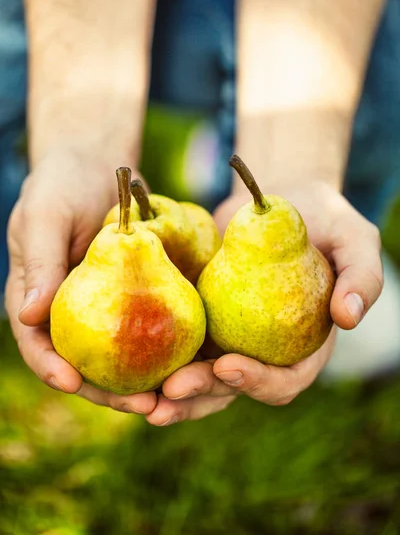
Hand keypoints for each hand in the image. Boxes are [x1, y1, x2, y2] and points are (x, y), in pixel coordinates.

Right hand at [5, 147, 156, 415]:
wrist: (100, 170)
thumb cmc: (63, 186)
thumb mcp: (46, 216)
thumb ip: (40, 261)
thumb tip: (29, 315)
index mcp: (38, 302)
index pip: (38, 346)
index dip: (52, 370)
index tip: (72, 383)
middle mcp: (72, 315)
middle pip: (86, 367)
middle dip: (110, 393)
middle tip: (144, 406)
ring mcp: (105, 312)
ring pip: (122, 360)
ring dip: (146, 383)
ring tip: (175, 397)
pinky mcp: (137, 302)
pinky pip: (151, 330)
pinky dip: (169, 351)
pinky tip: (194, 363)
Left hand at [145, 182, 382, 425]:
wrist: (276, 199)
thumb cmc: (321, 219)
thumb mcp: (353, 239)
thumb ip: (361, 277)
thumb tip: (348, 318)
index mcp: (303, 346)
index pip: (284, 379)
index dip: (259, 382)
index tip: (229, 364)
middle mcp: (264, 351)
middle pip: (233, 389)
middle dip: (203, 396)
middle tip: (171, 390)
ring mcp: (231, 338)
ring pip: (200, 379)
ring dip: (173, 395)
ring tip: (141, 400)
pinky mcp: (203, 320)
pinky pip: (179, 346)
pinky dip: (156, 360)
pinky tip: (130, 365)